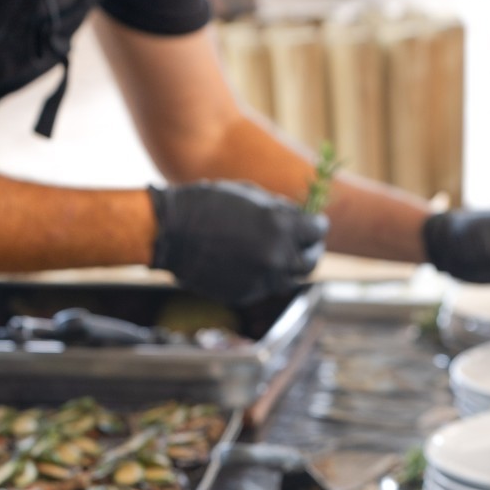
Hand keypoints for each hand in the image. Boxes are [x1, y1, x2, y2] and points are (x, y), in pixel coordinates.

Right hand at [148, 181, 327, 305]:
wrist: (172, 232)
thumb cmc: (209, 203)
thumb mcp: (251, 195)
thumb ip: (281, 210)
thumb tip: (300, 219)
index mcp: (280, 226)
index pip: (318, 230)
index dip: (316, 225)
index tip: (313, 223)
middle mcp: (276, 257)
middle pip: (310, 261)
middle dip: (310, 249)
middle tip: (304, 243)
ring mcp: (263, 279)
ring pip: (292, 278)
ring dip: (290, 265)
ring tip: (280, 253)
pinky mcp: (248, 293)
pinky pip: (268, 286)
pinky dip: (267, 275)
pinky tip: (254, 262)